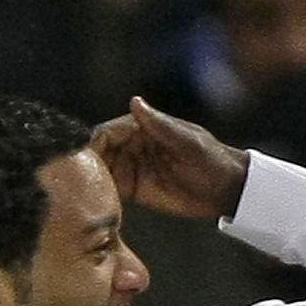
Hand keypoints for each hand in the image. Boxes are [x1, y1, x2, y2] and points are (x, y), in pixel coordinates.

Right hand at [92, 96, 249, 219]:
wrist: (227, 190)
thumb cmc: (211, 160)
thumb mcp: (188, 142)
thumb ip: (160, 125)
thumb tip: (135, 102)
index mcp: (140, 127)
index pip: (106, 133)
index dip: (93, 145)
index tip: (85, 162)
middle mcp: (130, 145)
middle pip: (97, 153)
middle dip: (86, 165)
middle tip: (78, 182)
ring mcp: (131, 167)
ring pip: (100, 172)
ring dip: (90, 181)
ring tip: (83, 195)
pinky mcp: (134, 189)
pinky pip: (111, 191)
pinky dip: (102, 195)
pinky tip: (96, 204)